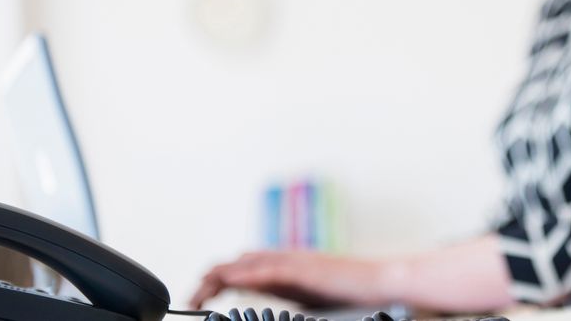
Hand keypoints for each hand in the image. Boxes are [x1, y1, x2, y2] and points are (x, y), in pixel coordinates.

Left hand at [188, 250, 386, 309]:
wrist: (381, 283)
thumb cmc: (350, 292)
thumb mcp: (309, 298)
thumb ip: (285, 296)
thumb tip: (265, 309)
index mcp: (283, 269)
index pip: (240, 269)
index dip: (215, 281)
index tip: (197, 301)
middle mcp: (285, 261)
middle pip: (236, 262)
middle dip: (209, 279)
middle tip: (189, 299)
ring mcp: (295, 263)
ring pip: (247, 262)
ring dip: (219, 276)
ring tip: (199, 292)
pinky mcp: (305, 270)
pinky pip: (270, 270)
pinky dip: (247, 275)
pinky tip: (231, 282)